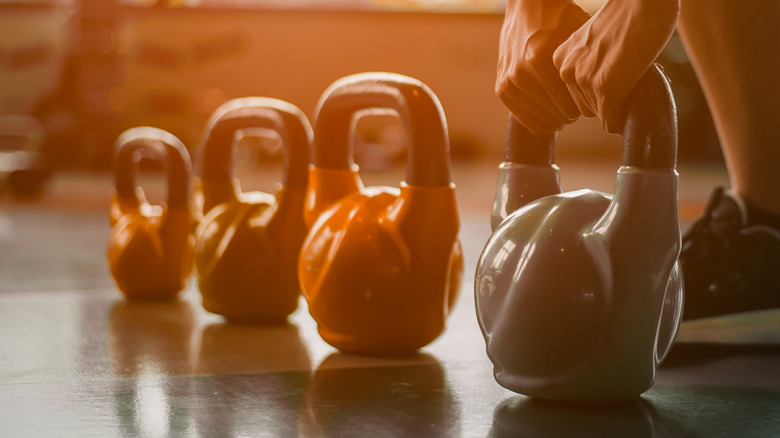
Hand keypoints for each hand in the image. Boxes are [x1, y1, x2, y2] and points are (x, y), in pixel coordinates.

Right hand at [496, 0, 590, 134]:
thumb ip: (591, 65)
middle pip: (557, 116)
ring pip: (542, 121)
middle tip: (580, 105)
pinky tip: (552, 112)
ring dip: (558, 118)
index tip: (591, 100)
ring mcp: (508, 83)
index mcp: (540, 61)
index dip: (586, 108)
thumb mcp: (580, 36)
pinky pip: (525, 120)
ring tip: (566, 107)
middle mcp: (520, 74)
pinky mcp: (501, 89)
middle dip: (572, 114)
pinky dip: (541, 120)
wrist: (527, 9)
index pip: (571, 108)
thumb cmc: (560, 20)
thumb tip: (608, 95)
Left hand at [553, 0, 679, 133]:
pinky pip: (611, 119)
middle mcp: (567, 71)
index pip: (575, 95)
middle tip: (629, 81)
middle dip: (608, 101)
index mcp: (561, 59)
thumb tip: (599, 98)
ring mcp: (584, 79)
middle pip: (586, 108)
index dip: (600, 92)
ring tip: (634, 82)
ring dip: (618, 105)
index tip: (617, 76)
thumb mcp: (596, 43)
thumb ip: (590, 64)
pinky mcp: (605, 87)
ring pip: (600, 114)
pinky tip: (634, 105)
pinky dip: (622, 119)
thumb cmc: (628, 16)